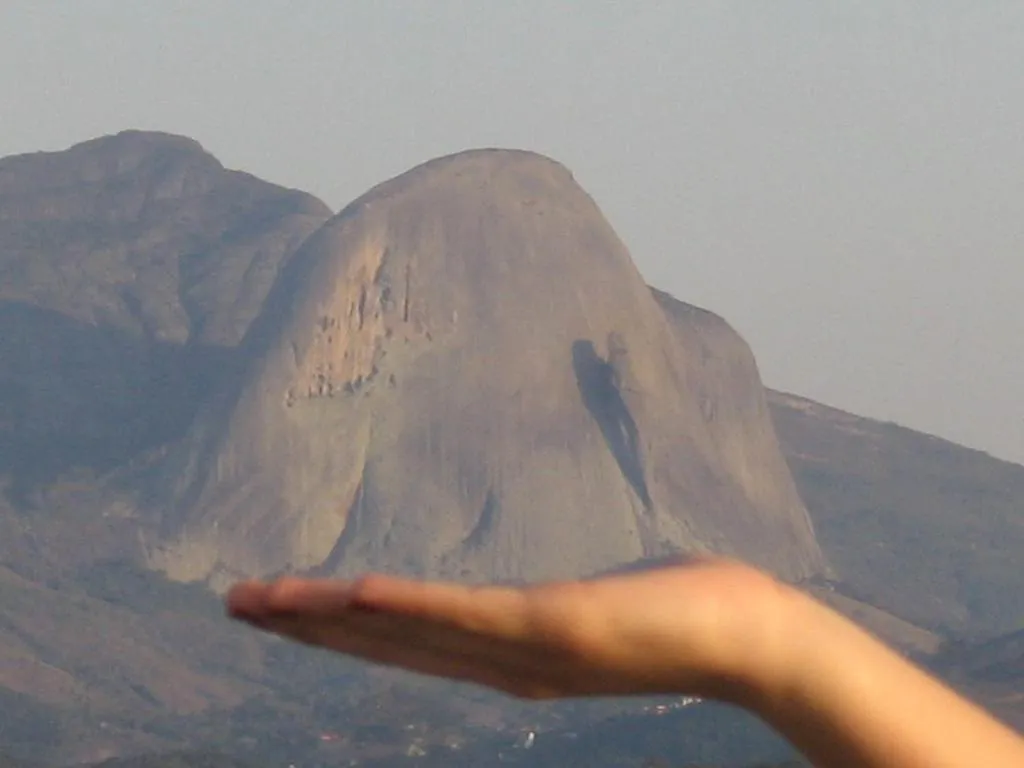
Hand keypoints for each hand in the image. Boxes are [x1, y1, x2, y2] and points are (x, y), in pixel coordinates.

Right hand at [225, 556, 788, 703]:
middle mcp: (500, 663)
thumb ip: (547, 610)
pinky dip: (408, 608)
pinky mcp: (558, 625)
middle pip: (384, 643)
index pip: (400, 640)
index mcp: (503, 654)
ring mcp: (525, 648)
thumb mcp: (592, 608)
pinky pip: (469, 616)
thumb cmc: (678, 613)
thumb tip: (529, 602)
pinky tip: (355, 593)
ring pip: (409, 632)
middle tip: (234, 603)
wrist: (753, 636)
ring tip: (263, 599)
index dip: (332, 630)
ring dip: (330, 618)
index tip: (278, 609)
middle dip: (305, 626)